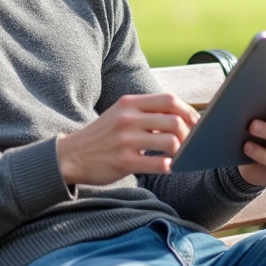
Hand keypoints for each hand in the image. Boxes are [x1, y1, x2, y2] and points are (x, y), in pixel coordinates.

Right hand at [57, 93, 198, 186]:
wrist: (70, 155)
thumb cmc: (101, 135)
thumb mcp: (120, 114)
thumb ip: (145, 112)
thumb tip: (179, 117)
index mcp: (129, 103)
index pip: (169, 99)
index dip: (188, 110)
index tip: (195, 122)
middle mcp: (128, 118)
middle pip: (174, 120)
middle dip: (189, 133)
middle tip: (190, 143)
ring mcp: (126, 140)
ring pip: (171, 142)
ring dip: (180, 151)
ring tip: (178, 156)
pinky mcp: (124, 161)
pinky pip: (158, 163)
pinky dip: (168, 166)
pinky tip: (166, 166)